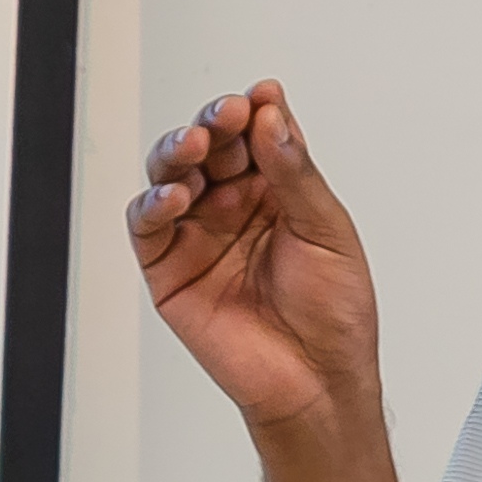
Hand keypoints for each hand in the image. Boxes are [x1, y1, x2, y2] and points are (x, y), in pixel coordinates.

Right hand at [125, 81, 384, 437]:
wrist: (315, 382)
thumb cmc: (333, 314)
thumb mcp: (327, 230)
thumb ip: (294, 172)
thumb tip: (270, 114)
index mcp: (277, 190)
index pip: (255, 134)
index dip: (252, 112)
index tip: (257, 99)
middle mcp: (234, 206)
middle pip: (210, 146)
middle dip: (214, 126)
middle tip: (226, 118)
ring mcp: (199, 234)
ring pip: (172, 175)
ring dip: (178, 152)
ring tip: (196, 146)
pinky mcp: (169, 269)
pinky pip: (148, 227)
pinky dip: (152, 204)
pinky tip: (173, 195)